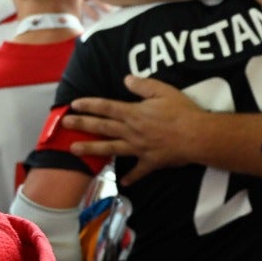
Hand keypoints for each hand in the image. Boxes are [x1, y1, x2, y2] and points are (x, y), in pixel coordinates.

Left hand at [60, 76, 204, 184]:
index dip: (89, 105)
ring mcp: (138, 148)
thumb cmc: (182, 112)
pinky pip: (138, 171)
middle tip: (64, 124)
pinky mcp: (150, 162)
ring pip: (110, 149)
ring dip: (91, 149)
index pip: (106, 107)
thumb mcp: (163, 91)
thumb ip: (143, 85)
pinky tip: (123, 181)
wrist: (197, 136)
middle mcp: (131, 131)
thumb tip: (126, 79)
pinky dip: (130, 177)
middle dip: (81, 125)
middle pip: (102, 127)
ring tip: (74, 150)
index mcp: (133, 113)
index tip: (74, 104)